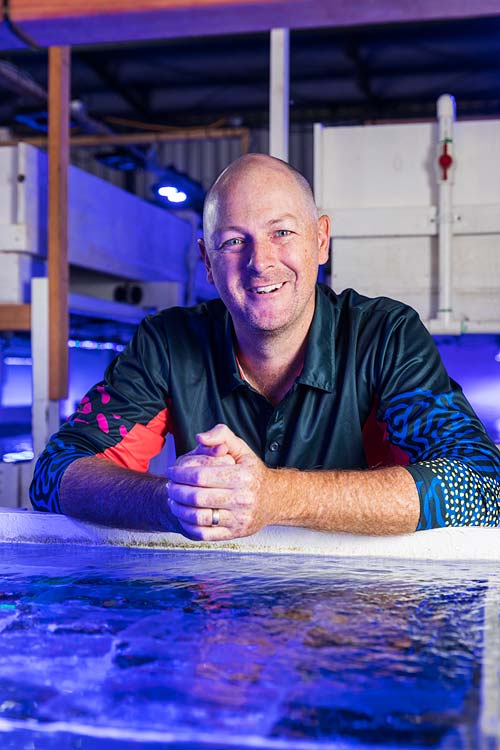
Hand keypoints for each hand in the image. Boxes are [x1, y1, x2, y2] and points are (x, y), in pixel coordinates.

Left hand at [165, 423, 276, 540]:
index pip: (201, 476)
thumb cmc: (252, 473)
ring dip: (179, 509)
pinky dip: (188, 526)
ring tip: (172, 500)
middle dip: (176, 491)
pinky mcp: (234, 533)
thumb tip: (200, 438)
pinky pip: (204, 534)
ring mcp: (238, 519)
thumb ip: (221, 435)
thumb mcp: (241, 448)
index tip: (172, 471)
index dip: (180, 474)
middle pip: (197, 497)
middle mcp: (242, 499)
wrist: (274, 499)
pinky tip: (183, 515)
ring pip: (198, 517)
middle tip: (169, 486)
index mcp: (242, 476)